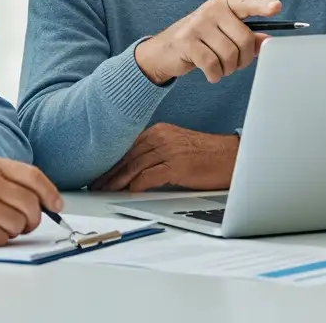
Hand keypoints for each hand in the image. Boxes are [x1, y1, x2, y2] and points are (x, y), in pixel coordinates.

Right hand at [0, 156, 62, 246]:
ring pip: (19, 224)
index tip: (56, 205)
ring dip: (13, 231)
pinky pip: (2, 239)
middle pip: (31, 203)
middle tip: (23, 223)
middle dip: (32, 218)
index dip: (49, 193)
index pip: (33, 176)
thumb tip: (38, 198)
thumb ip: (5, 180)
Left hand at [90, 124, 238, 192]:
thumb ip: (156, 153)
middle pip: (127, 155)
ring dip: (117, 181)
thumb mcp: (176, 147)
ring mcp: (169, 150)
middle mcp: (161, 136)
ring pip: (134, 166)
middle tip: (94, 184)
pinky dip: (136, 185)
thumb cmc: (206, 155)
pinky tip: (128, 193)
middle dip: (109, 172)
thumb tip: (134, 170)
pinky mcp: (177, 165)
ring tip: (104, 191)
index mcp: (160, 131)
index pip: (128, 146)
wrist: (231, 157)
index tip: (98, 171)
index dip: (111, 160)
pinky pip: (149, 176)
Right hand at [134, 0, 281, 84]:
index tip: (277, 7)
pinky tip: (210, 72)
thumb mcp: (224, 34)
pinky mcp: (188, 42)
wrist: (166, 50)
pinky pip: (213, 65)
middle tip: (234, 62)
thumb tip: (267, 40)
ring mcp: (198, 24)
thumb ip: (246, 35)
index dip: (263, 6)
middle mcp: (212, 9)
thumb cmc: (202, 41)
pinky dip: (215, 75)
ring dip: (228, 69)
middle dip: (244, 59)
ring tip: (219, 65)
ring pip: (230, 55)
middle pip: (245, 39)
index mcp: (224, 3)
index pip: (248, 3)